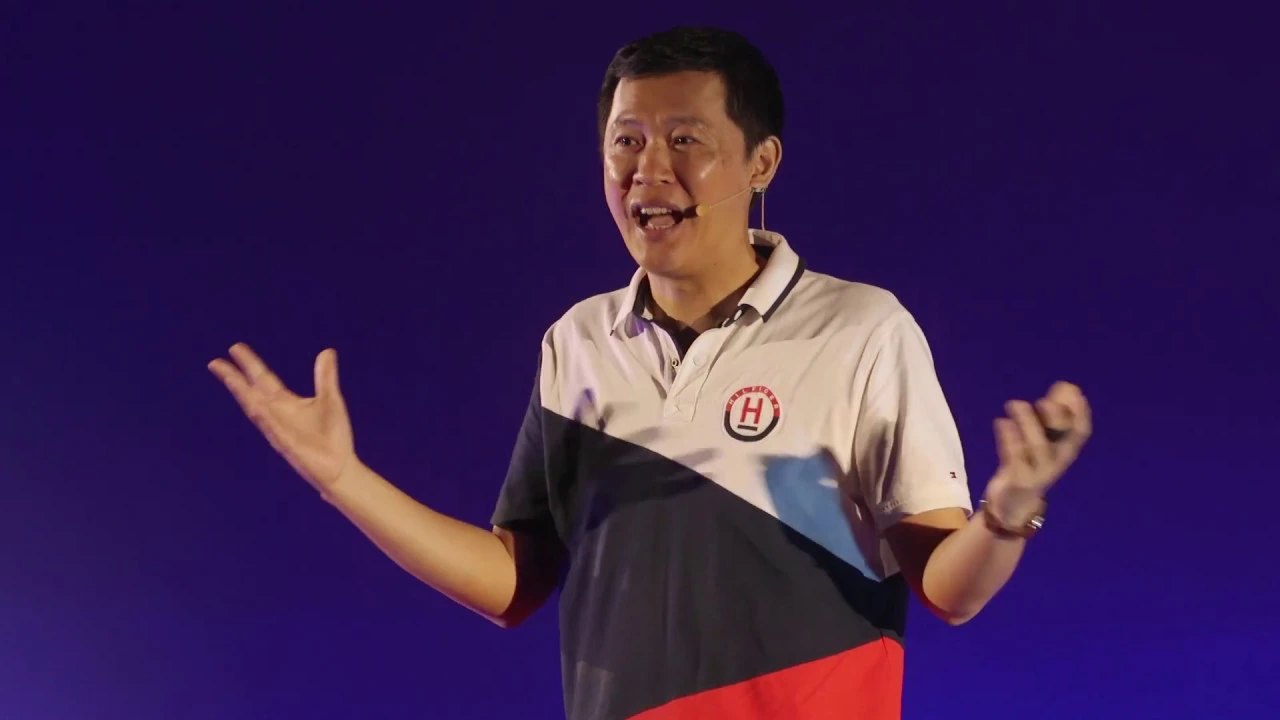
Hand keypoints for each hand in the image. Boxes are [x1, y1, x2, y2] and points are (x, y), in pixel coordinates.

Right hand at [208, 343, 354, 492]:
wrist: (340, 466)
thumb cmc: (333, 436)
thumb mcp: (330, 399)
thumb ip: (325, 376)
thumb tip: (327, 350)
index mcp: (285, 403)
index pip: (263, 379)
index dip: (250, 364)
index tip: (235, 348)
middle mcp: (276, 414)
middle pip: (251, 392)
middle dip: (234, 378)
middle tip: (215, 362)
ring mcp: (278, 429)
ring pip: (255, 409)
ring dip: (242, 394)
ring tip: (228, 378)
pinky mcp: (286, 444)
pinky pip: (272, 429)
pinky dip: (264, 417)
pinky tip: (255, 405)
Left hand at [984, 381, 1091, 519]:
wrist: (1013, 505)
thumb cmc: (1029, 465)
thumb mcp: (1043, 442)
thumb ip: (1051, 417)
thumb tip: (1063, 387)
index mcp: (1066, 451)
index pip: (1081, 432)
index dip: (1080, 411)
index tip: (1072, 389)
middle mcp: (1057, 462)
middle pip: (1062, 440)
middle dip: (1056, 418)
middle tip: (1043, 399)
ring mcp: (1039, 473)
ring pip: (1038, 448)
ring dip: (1027, 423)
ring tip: (1015, 403)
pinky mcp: (1019, 481)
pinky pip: (1015, 458)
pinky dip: (1008, 439)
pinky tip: (1001, 422)